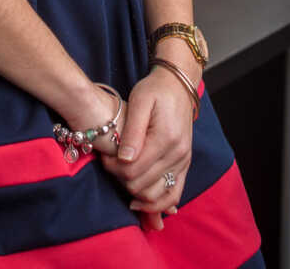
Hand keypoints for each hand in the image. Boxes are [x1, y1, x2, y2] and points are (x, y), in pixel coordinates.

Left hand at [98, 65, 195, 230]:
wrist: (178, 86)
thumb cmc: (155, 90)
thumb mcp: (140, 100)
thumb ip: (133, 131)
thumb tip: (125, 159)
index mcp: (165, 138)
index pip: (133, 170)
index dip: (113, 168)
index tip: (104, 156)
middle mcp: (178, 154)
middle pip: (141, 185)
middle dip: (120, 178)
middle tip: (111, 162)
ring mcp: (183, 161)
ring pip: (155, 195)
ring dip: (135, 192)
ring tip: (123, 175)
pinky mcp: (185, 165)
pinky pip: (173, 195)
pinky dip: (157, 203)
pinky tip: (140, 200)